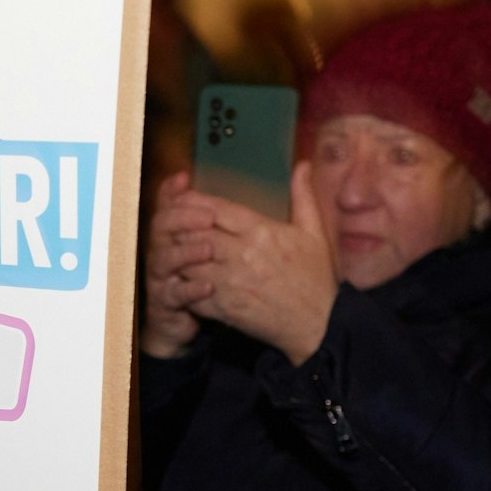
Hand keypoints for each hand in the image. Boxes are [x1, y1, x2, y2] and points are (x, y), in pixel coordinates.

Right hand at [140, 171, 215, 358]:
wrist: (179, 320)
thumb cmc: (189, 274)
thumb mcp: (192, 239)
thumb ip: (190, 209)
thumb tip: (182, 175)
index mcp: (167, 234)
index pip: (165, 206)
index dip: (173, 193)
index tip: (188, 181)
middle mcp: (159, 252)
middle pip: (160, 228)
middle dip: (182, 219)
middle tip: (208, 216)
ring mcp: (160, 278)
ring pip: (165, 260)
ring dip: (186, 253)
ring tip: (208, 249)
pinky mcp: (165, 304)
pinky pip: (175, 295)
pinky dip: (191, 290)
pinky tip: (209, 285)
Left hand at [179, 161, 337, 363]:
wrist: (320, 326)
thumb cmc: (317, 279)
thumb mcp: (315, 233)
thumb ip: (303, 196)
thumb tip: (303, 164)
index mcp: (262, 232)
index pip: (215, 209)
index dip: (193, 202)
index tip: (183, 200)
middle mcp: (243, 254)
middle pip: (195, 232)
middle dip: (180, 227)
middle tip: (170, 225)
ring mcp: (232, 283)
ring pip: (188, 261)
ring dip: (179, 255)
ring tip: (174, 250)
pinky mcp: (225, 308)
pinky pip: (191, 291)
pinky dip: (183, 283)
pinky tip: (181, 278)